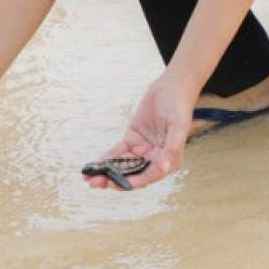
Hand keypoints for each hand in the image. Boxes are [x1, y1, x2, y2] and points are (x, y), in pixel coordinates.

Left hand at [84, 73, 191, 190]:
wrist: (171, 86)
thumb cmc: (178, 106)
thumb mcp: (178, 126)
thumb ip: (172, 149)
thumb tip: (164, 169)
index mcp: (168, 160)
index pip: (148, 176)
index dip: (131, 182)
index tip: (115, 183)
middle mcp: (154, 158)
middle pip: (132, 173)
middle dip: (114, 179)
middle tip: (95, 182)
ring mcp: (142, 149)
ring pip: (123, 165)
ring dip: (107, 172)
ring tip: (89, 177)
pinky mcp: (133, 139)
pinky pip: (118, 152)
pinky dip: (107, 158)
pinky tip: (95, 164)